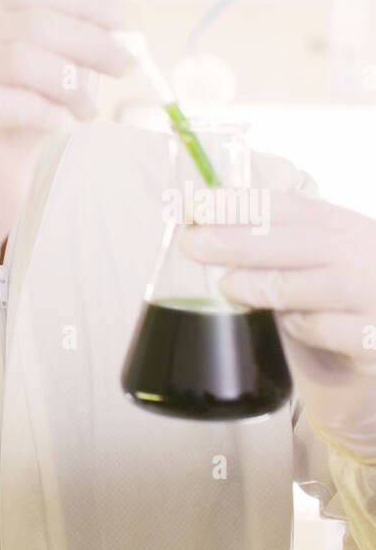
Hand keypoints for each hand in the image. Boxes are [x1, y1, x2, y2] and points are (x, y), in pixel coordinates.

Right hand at [0, 0, 134, 296]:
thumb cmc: (12, 124)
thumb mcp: (44, 68)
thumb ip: (70, 29)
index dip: (83, 1)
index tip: (127, 21)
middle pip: (32, 22)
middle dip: (90, 42)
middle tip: (125, 65)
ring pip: (20, 59)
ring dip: (69, 83)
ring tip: (87, 109)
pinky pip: (8, 103)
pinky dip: (44, 112)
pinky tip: (59, 125)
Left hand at [181, 190, 375, 461]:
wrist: (375, 345)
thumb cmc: (335, 302)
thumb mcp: (314, 262)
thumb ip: (275, 245)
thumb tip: (204, 229)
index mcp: (347, 226)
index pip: (291, 206)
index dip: (243, 204)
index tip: (198, 206)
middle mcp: (367, 254)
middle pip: (299, 241)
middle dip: (239, 241)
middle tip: (193, 245)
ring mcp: (375, 294)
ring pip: (317, 285)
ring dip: (265, 284)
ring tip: (227, 286)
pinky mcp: (375, 338)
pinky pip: (331, 329)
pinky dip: (303, 326)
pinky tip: (285, 324)